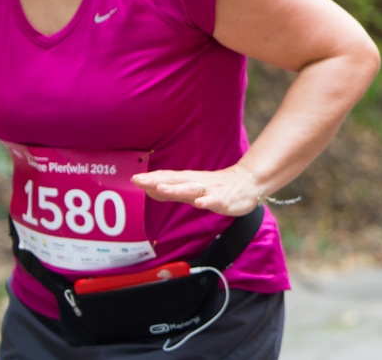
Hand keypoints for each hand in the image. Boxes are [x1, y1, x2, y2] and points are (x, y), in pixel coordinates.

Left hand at [133, 163, 261, 216]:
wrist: (248, 183)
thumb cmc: (216, 187)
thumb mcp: (191, 188)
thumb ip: (171, 190)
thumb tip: (149, 189)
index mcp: (188, 180)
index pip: (166, 178)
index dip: (150, 179)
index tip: (132, 179)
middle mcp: (196, 183)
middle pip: (174, 181)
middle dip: (156, 181)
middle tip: (138, 180)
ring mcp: (210, 190)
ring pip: (191, 189)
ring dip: (176, 188)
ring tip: (161, 188)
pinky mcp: (224, 199)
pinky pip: (215, 200)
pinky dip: (207, 201)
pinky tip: (200, 203)